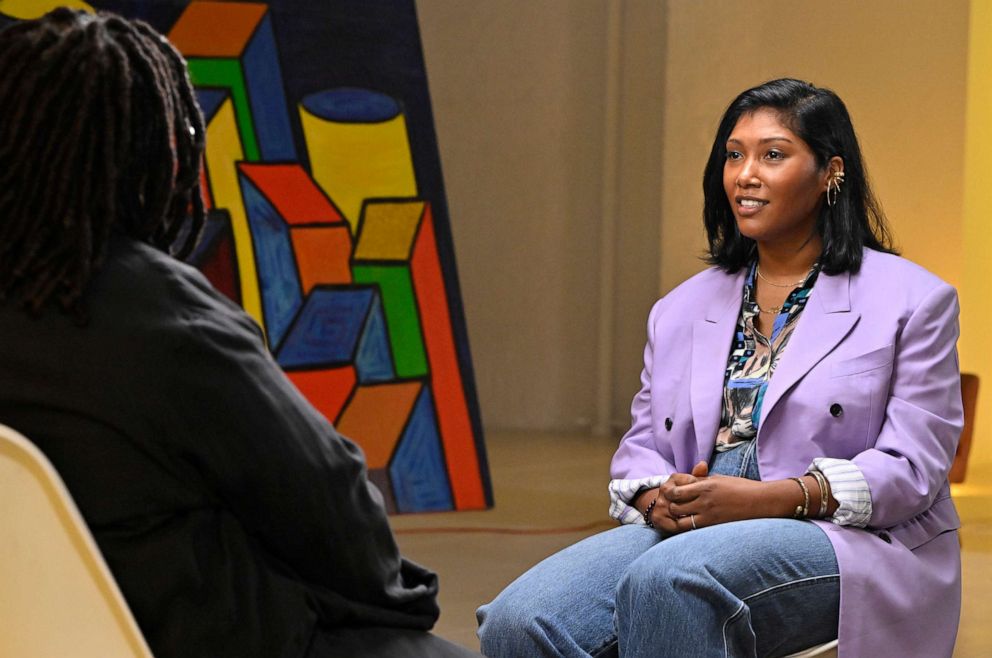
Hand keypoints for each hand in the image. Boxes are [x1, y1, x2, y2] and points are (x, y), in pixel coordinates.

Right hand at [636, 461, 708, 534]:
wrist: (667, 508)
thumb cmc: (686, 496)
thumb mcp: (693, 485)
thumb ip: (699, 475)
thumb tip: (703, 464)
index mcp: (674, 478)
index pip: (692, 483)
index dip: (702, 492)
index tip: (708, 497)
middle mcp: (664, 489)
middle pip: (684, 498)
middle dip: (697, 506)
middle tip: (707, 512)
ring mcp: (660, 504)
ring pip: (679, 512)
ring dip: (691, 518)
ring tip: (703, 521)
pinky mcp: (658, 518)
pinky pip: (674, 525)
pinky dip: (684, 527)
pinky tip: (692, 528)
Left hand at [664, 472, 790, 530]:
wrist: (762, 501)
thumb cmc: (742, 487)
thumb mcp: (719, 479)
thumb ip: (702, 481)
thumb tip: (687, 481)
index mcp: (705, 486)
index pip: (676, 491)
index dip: (670, 494)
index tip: (673, 495)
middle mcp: (704, 500)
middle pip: (675, 506)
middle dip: (671, 507)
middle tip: (674, 507)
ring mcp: (709, 515)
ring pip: (681, 521)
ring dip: (678, 519)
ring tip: (682, 517)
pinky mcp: (715, 526)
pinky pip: (693, 529)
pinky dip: (688, 528)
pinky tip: (691, 525)